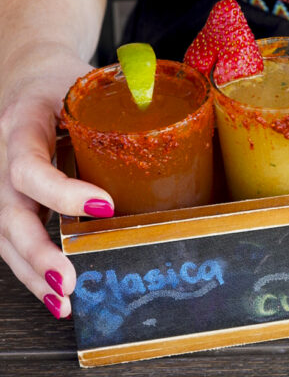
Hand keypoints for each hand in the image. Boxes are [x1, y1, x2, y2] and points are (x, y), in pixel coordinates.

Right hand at [0, 48, 113, 317]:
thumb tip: (183, 107)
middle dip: (39, 251)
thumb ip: (125, 95)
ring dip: (34, 273)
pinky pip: (12, 242)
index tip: (104, 205)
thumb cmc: (61, 82)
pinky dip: (33, 271)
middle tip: (70, 277)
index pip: (29, 165)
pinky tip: (56, 295)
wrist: (27, 77)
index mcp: (20, 124)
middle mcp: (1, 159)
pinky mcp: (8, 203)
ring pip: (6, 237)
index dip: (62, 192)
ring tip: (65, 299)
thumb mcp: (86, 82)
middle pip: (10, 213)